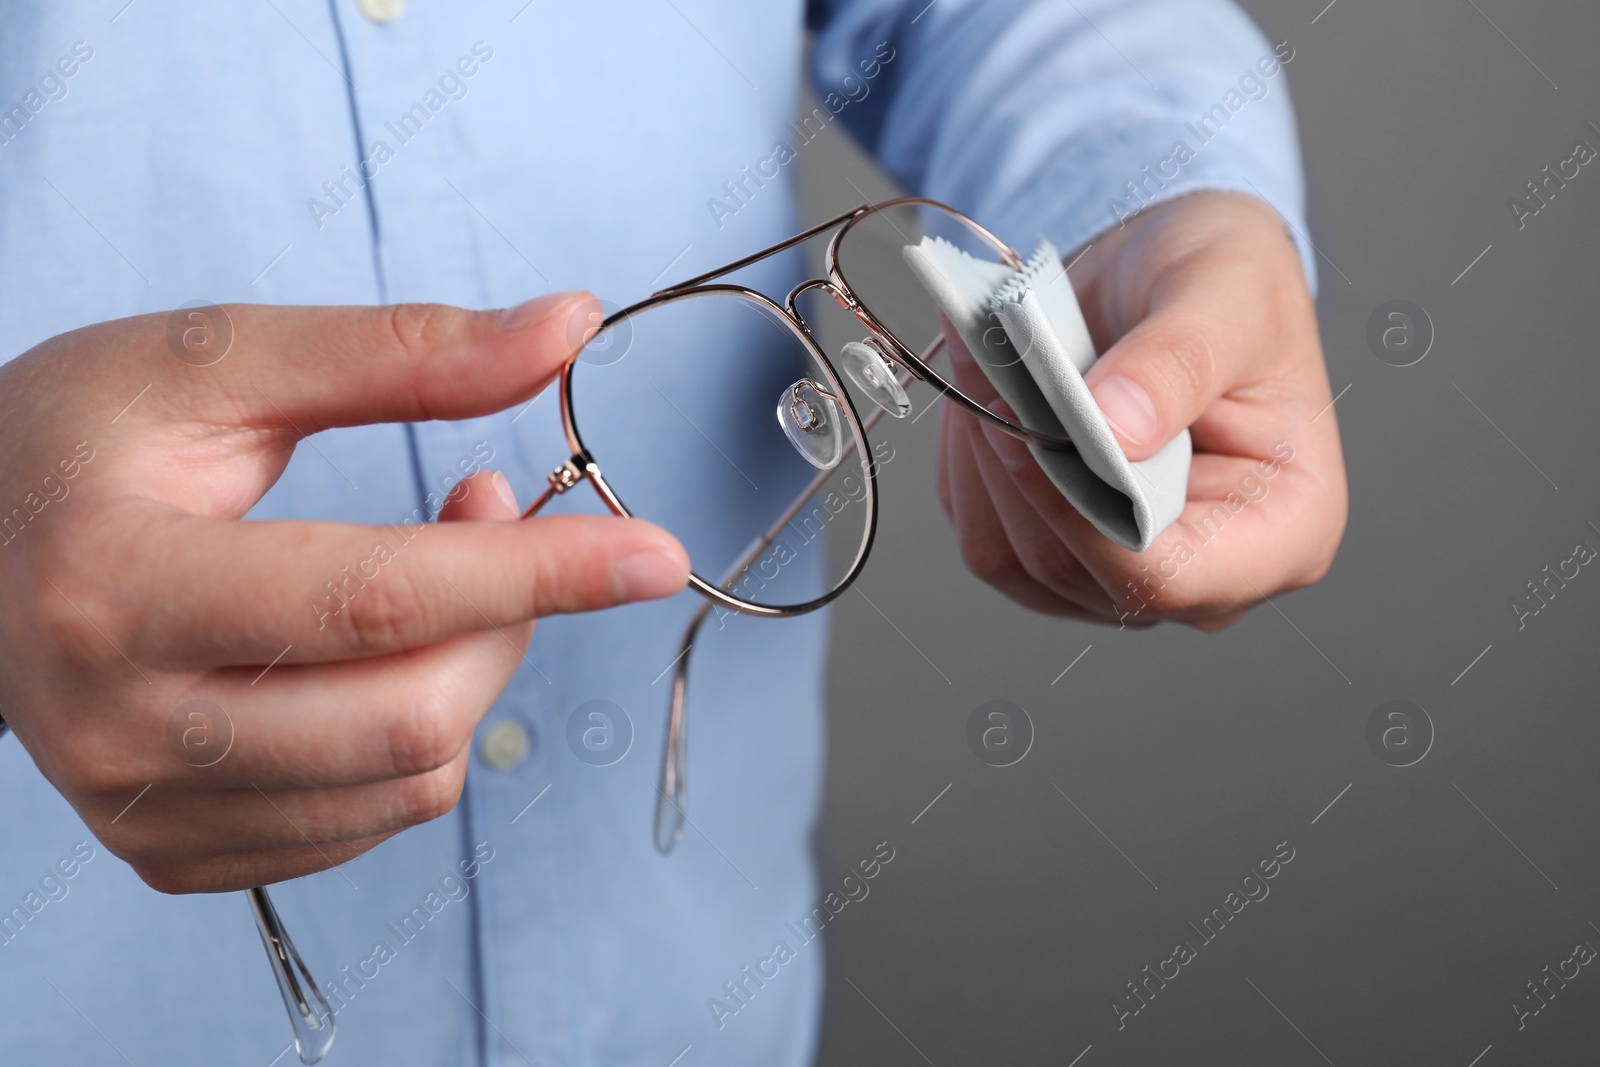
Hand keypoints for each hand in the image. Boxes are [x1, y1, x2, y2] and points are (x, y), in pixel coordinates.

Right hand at [0, 294, 688, 892]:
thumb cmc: (78, 440)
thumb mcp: (220, 361)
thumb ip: (400, 351)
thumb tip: (566, 329)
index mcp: (119, 584)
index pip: (378, 597)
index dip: (538, 571)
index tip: (655, 553)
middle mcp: (122, 724)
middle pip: (408, 712)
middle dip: (509, 618)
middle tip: (495, 512)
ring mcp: (145, 807)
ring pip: (408, 777)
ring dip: (474, 668)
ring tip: (435, 571)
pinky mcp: (174, 853)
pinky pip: (373, 818)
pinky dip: (419, 730)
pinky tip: (381, 652)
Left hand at [939, 191, 1347, 628]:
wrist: (1169, 277)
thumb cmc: (1230, 284)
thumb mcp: (1227, 293)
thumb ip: (1176, 362)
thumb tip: (1113, 428)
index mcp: (1284, 533)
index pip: (1168, 575)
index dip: (1087, 516)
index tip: (1037, 424)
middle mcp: (1203, 576)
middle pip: (1076, 567)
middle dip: (1024, 464)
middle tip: (995, 360)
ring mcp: (1120, 572)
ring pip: (1013, 557)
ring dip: (984, 456)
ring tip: (987, 358)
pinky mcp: (1053, 551)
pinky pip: (983, 532)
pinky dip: (970, 460)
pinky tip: (984, 389)